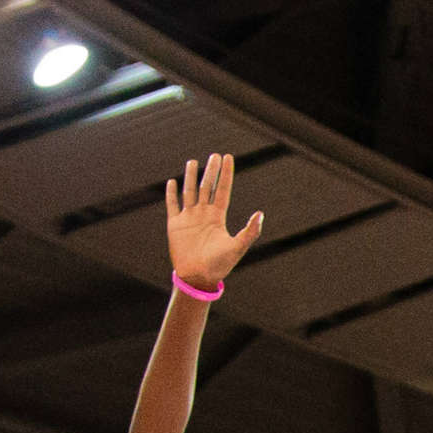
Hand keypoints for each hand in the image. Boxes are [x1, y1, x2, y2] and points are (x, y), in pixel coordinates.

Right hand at [165, 154, 264, 289]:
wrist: (198, 278)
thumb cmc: (220, 265)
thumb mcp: (237, 247)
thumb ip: (250, 231)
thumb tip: (260, 213)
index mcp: (218, 217)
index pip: (222, 190)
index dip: (225, 174)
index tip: (228, 157)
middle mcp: (203, 214)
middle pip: (207, 186)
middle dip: (211, 171)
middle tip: (214, 155)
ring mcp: (189, 218)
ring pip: (189, 191)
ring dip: (191, 177)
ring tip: (192, 162)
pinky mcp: (175, 225)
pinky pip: (172, 205)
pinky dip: (171, 194)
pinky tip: (172, 182)